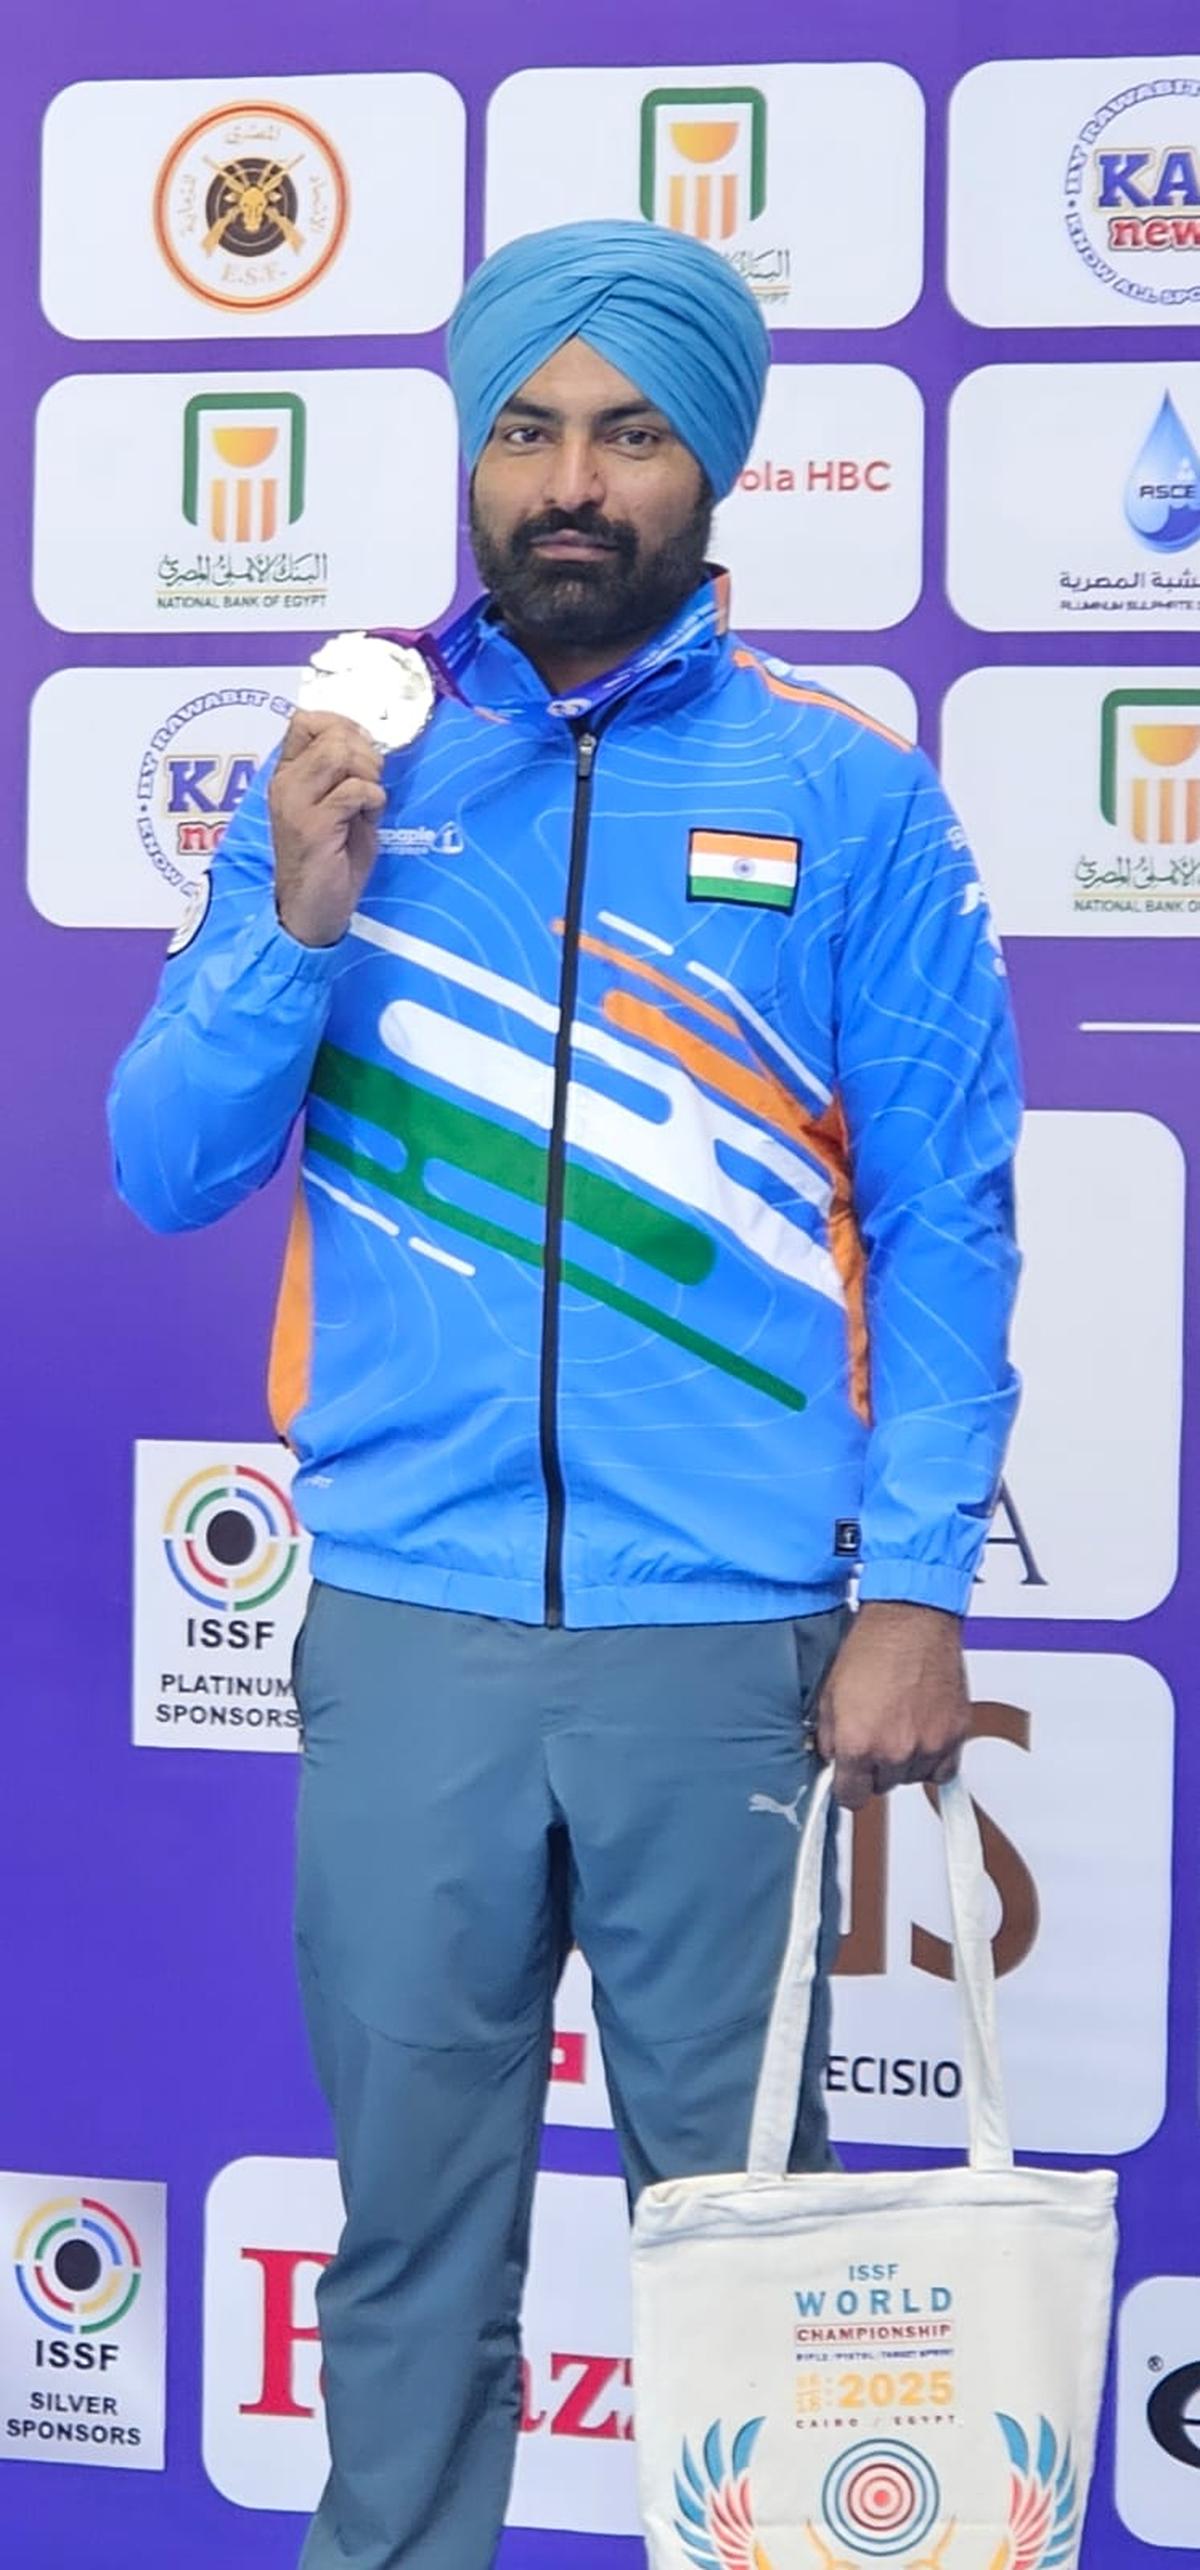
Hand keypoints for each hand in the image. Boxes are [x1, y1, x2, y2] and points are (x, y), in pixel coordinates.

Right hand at [269, 711, 387, 948]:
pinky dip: (373, 801)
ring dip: (369, 775)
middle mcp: (285, 783)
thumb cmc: (330, 862)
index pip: (306, 720)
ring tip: (367, 804)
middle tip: (370, 784)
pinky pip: (356, 790)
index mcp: (287, 775)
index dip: (342, 726)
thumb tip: (367, 743)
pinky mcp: (313, 825)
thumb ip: (345, 773)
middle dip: (364, 752)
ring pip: (341, 754)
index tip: (360, 752)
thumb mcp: (338, 807)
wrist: (311, 913)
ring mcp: (295, 802)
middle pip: (331, 733)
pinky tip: (367, 822)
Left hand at [817, 1602, 968, 1809]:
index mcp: (858, 1744)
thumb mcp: (830, 1693)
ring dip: (905, 1761)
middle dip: (875, 1767)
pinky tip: (922, 1734)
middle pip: (883, 1787)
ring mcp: (929, 1744)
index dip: (848, 1787)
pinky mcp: (955, 1734)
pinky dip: (934, 1758)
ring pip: (913, 1778)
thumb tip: (832, 1759)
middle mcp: (895, 1750)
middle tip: (875, 1736)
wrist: (911, 1618)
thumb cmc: (873, 1646)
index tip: (850, 1781)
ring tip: (899, 1724)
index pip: (851, 1797)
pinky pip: (945, 1769)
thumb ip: (829, 1737)